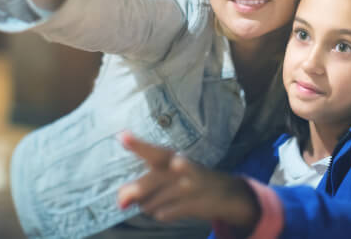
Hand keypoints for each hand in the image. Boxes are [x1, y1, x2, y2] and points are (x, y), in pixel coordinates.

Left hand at [117, 132, 259, 230]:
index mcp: (171, 157)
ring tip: (163, 200)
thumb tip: (121, 201)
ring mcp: (188, 186)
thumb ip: (143, 183)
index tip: (122, 136)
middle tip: (122, 202)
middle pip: (147, 182)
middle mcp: (180, 168)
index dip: (137, 144)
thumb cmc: (189, 179)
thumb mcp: (170, 173)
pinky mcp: (194, 204)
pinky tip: (172, 209)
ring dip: (150, 206)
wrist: (229, 194)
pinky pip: (164, 214)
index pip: (152, 151)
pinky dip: (163, 214)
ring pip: (151, 203)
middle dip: (133, 193)